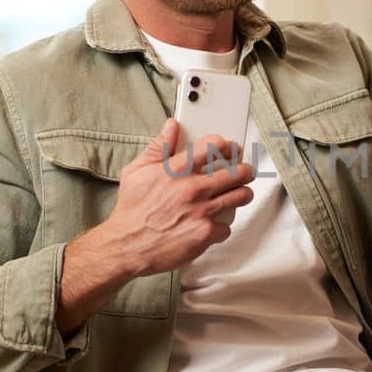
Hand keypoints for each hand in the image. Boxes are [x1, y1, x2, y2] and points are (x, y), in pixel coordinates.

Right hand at [57, 118, 253, 330]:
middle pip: (237, 172)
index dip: (227, 145)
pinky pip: (227, 226)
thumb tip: (171, 126)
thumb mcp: (136, 171)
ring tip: (239, 193)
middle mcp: (192, 188)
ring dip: (243, 194)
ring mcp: (201, 212)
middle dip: (245, 170)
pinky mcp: (205, 234)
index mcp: (176, 170)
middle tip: (244, 171)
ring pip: (241, 196)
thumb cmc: (132, 210)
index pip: (213, 146)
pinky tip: (213, 223)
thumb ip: (158, 147)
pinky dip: (222, 226)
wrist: (127, 246)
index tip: (230, 148)